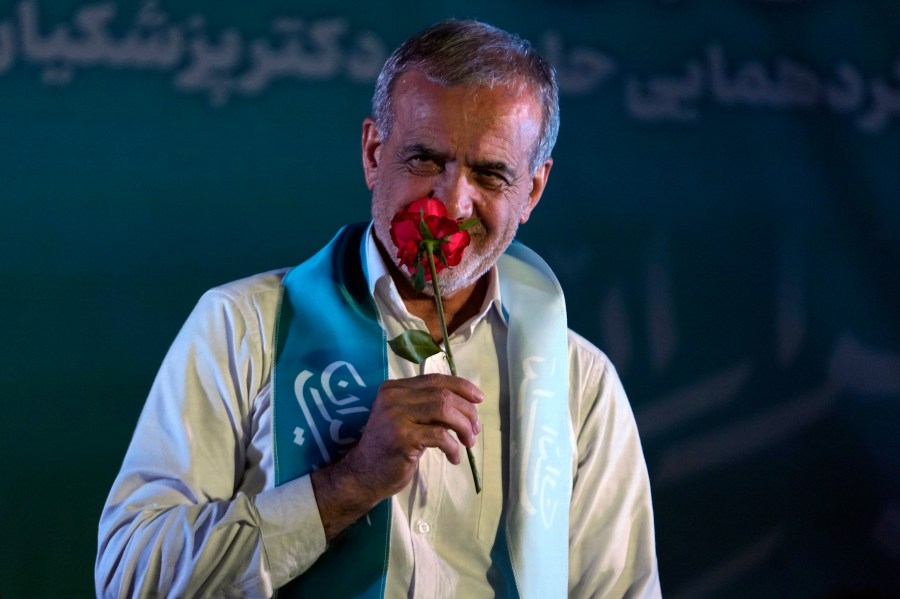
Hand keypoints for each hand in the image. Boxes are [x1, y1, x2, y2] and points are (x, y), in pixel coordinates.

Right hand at [310, 373, 482, 538]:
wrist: (363, 475)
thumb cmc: (389, 449)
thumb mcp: (406, 420)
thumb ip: (427, 407)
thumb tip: (467, 404)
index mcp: (394, 388)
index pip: (435, 379)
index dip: (461, 386)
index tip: (479, 399)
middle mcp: (393, 397)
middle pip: (443, 394)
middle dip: (467, 411)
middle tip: (475, 429)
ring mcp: (396, 416)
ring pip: (444, 411)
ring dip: (464, 427)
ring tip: (468, 442)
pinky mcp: (402, 437)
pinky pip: (440, 435)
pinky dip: (453, 447)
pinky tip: (454, 457)